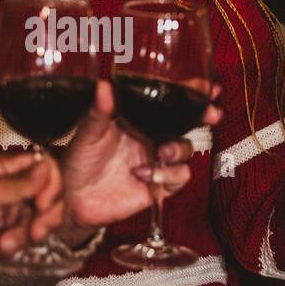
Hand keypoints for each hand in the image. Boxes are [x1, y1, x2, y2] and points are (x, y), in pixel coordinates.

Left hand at [0, 152, 63, 266]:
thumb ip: (19, 182)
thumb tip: (45, 166)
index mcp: (8, 167)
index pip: (47, 166)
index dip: (52, 186)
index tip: (42, 204)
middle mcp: (17, 184)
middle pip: (53, 195)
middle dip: (45, 218)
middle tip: (34, 231)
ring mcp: (17, 207)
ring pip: (44, 219)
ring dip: (26, 234)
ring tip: (4, 241)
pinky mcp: (16, 227)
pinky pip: (32, 235)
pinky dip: (17, 243)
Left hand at [56, 79, 222, 240]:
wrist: (73, 199)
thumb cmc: (78, 161)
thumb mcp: (87, 133)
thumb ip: (99, 112)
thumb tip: (103, 86)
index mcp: (137, 120)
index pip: (168, 102)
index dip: (190, 94)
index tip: (207, 88)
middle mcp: (150, 138)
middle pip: (186, 123)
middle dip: (203, 117)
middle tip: (211, 114)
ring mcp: (156, 161)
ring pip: (186, 150)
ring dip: (180, 148)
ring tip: (162, 151)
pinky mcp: (158, 185)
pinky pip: (178, 177)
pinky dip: (168, 174)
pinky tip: (145, 175)